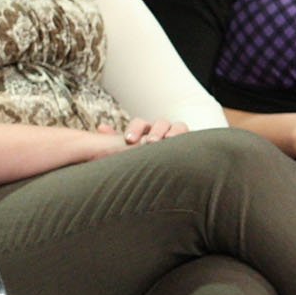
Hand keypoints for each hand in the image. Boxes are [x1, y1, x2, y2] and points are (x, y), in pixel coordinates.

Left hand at [69, 119, 183, 164]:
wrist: (168, 171)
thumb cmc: (143, 159)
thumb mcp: (129, 151)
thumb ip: (115, 140)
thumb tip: (101, 127)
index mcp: (146, 131)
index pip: (140, 123)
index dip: (135, 129)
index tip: (129, 139)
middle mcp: (163, 131)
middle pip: (161, 123)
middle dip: (155, 131)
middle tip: (150, 142)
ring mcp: (179, 137)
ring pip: (179, 127)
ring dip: (174, 133)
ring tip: (168, 142)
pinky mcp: (192, 146)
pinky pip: (194, 139)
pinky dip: (191, 140)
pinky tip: (186, 149)